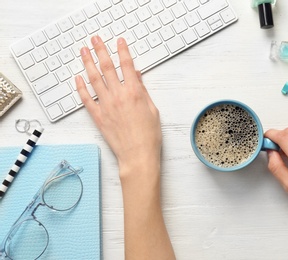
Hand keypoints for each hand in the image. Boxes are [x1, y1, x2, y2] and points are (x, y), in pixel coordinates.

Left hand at [76, 36, 161, 173]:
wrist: (138, 154)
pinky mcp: (98, 116)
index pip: (127, 66)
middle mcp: (118, 95)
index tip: (119, 41)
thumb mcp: (152, 109)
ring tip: (84, 52)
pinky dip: (81, 87)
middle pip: (107, 67)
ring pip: (94, 79)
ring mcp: (106, 105)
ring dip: (88, 63)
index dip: (123, 51)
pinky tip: (77, 78)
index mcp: (134, 92)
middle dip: (101, 50)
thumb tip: (137, 76)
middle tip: (95, 39)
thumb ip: (143, 91)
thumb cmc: (149, 135)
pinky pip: (86, 99)